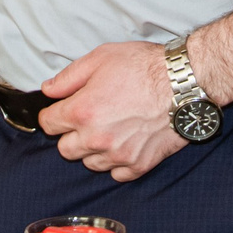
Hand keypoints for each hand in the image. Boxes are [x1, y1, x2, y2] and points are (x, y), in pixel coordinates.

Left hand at [38, 41, 185, 181]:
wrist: (183, 83)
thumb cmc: (145, 67)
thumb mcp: (101, 58)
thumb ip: (69, 77)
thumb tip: (48, 90)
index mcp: (82, 111)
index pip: (48, 124)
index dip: (53, 114)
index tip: (61, 110)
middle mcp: (96, 138)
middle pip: (65, 149)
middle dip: (70, 134)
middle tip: (86, 119)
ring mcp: (118, 155)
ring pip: (89, 163)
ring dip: (93, 149)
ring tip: (109, 129)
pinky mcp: (139, 165)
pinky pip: (116, 174)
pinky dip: (116, 162)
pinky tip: (124, 143)